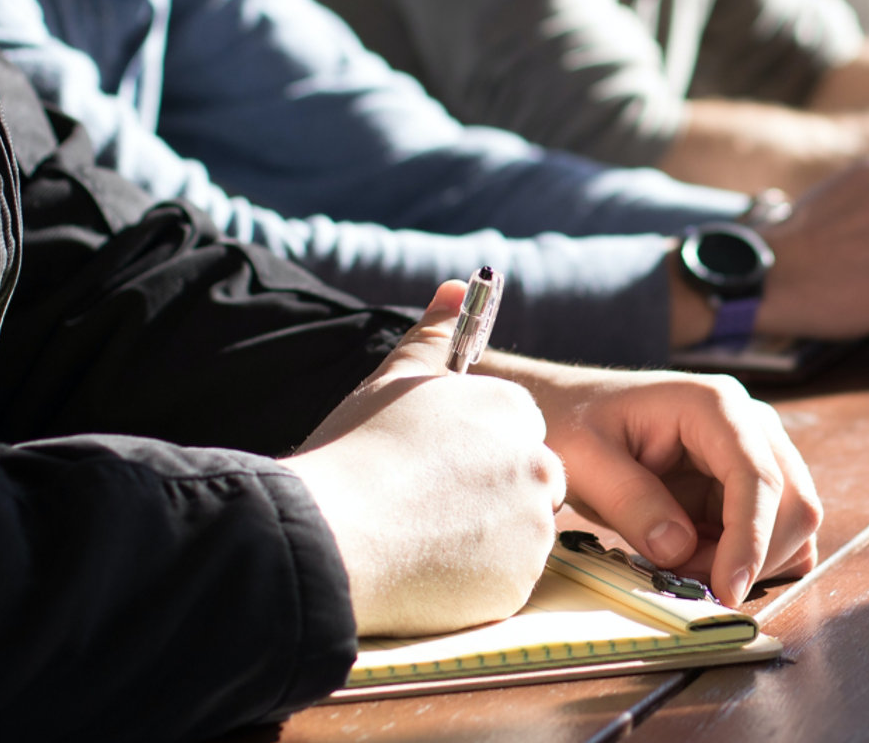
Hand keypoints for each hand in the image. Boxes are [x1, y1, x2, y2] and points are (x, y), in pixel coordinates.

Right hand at [280, 282, 565, 636]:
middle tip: (426, 508)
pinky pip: (505, 581)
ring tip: (419, 538)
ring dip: (483, 539)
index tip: (435, 469)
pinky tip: (426, 571)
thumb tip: (456, 287)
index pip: (517, 432)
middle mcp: (537, 464)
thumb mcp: (394, 380)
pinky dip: (475, 581)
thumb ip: (435, 335)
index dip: (474, 454)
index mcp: (512, 411)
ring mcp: (533, 526)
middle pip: (528, 483)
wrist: (330, 535)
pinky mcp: (520, 582)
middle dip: (489, 497)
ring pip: (519, 534)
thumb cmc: (356, 452)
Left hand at [487, 361, 822, 607]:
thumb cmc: (573, 423)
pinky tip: (702, 561)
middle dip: (752, 556)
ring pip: (791, 522)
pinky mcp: (747, 483)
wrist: (568, 410)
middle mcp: (750, 423)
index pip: (758, 476)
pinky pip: (775, 531)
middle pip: (793, 501)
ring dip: (749, 561)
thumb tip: (680, 550)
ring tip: (683, 565)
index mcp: (714, 405)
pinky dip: (750, 559)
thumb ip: (631, 502)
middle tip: (687, 580)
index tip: (727, 590)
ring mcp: (755, 452)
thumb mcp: (584, 460)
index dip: (751, 538)